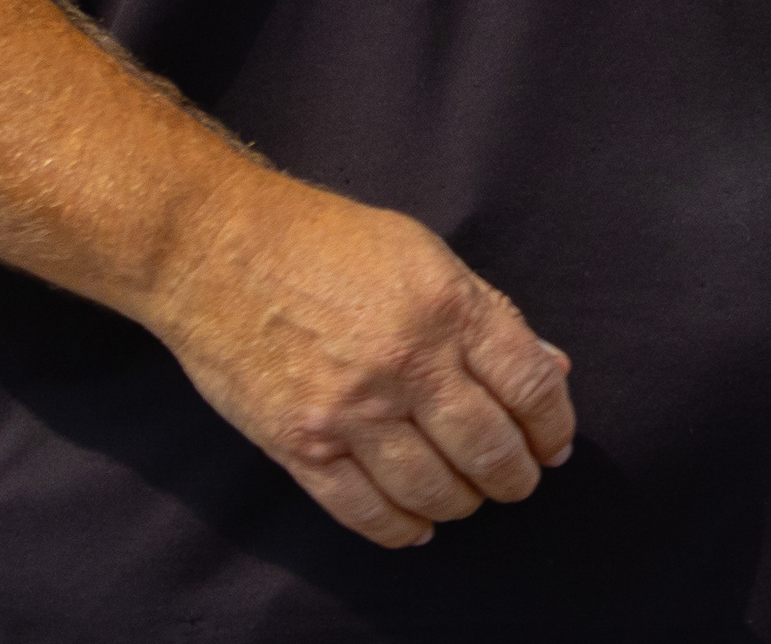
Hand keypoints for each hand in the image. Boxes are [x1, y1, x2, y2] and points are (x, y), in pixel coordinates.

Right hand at [141, 173, 575, 547]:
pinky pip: (364, 511)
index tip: (553, 444)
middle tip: (517, 480)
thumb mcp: (424, 254)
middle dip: (515, 476)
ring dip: (464, 503)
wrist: (217, 249)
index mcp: (448, 307)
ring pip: (434, 489)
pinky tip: (418, 525)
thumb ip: (489, 314)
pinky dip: (401, 529)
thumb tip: (551, 368)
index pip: (529, 385)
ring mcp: (351, 411)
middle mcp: (407, 364)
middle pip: (488, 448)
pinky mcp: (299, 446)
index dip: (553, 425)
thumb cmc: (326, 241)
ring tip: (468, 497)